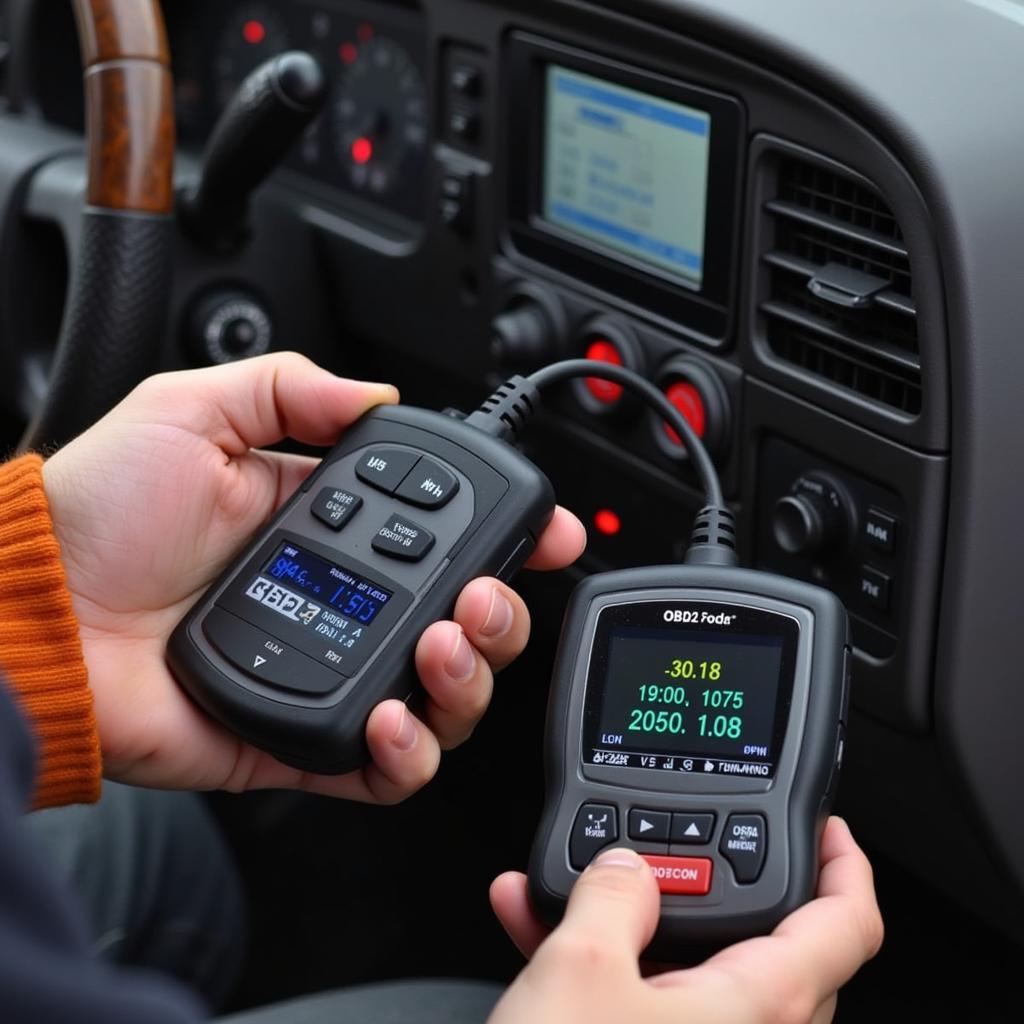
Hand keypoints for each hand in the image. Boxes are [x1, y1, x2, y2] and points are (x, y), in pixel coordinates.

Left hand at [42, 353, 585, 801]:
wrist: (27, 612)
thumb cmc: (94, 516)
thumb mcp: (191, 412)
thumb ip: (288, 390)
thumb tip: (377, 395)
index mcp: (326, 529)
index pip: (443, 536)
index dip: (508, 536)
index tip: (546, 530)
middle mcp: (342, 604)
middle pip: (466, 624)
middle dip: (504, 614)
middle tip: (484, 596)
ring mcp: (327, 673)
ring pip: (443, 697)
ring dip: (471, 679)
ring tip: (444, 646)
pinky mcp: (298, 742)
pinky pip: (383, 769)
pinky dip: (411, 752)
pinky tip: (395, 714)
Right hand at [489, 817, 882, 1023]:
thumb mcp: (577, 972)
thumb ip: (610, 897)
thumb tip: (625, 868)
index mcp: (758, 1012)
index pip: (847, 928)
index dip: (846, 866)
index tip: (829, 829)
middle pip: (768, 946)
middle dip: (711, 885)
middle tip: (677, 851)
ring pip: (693, 972)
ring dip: (631, 923)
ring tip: (572, 886)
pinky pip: (648, 1004)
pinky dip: (605, 967)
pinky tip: (536, 933)